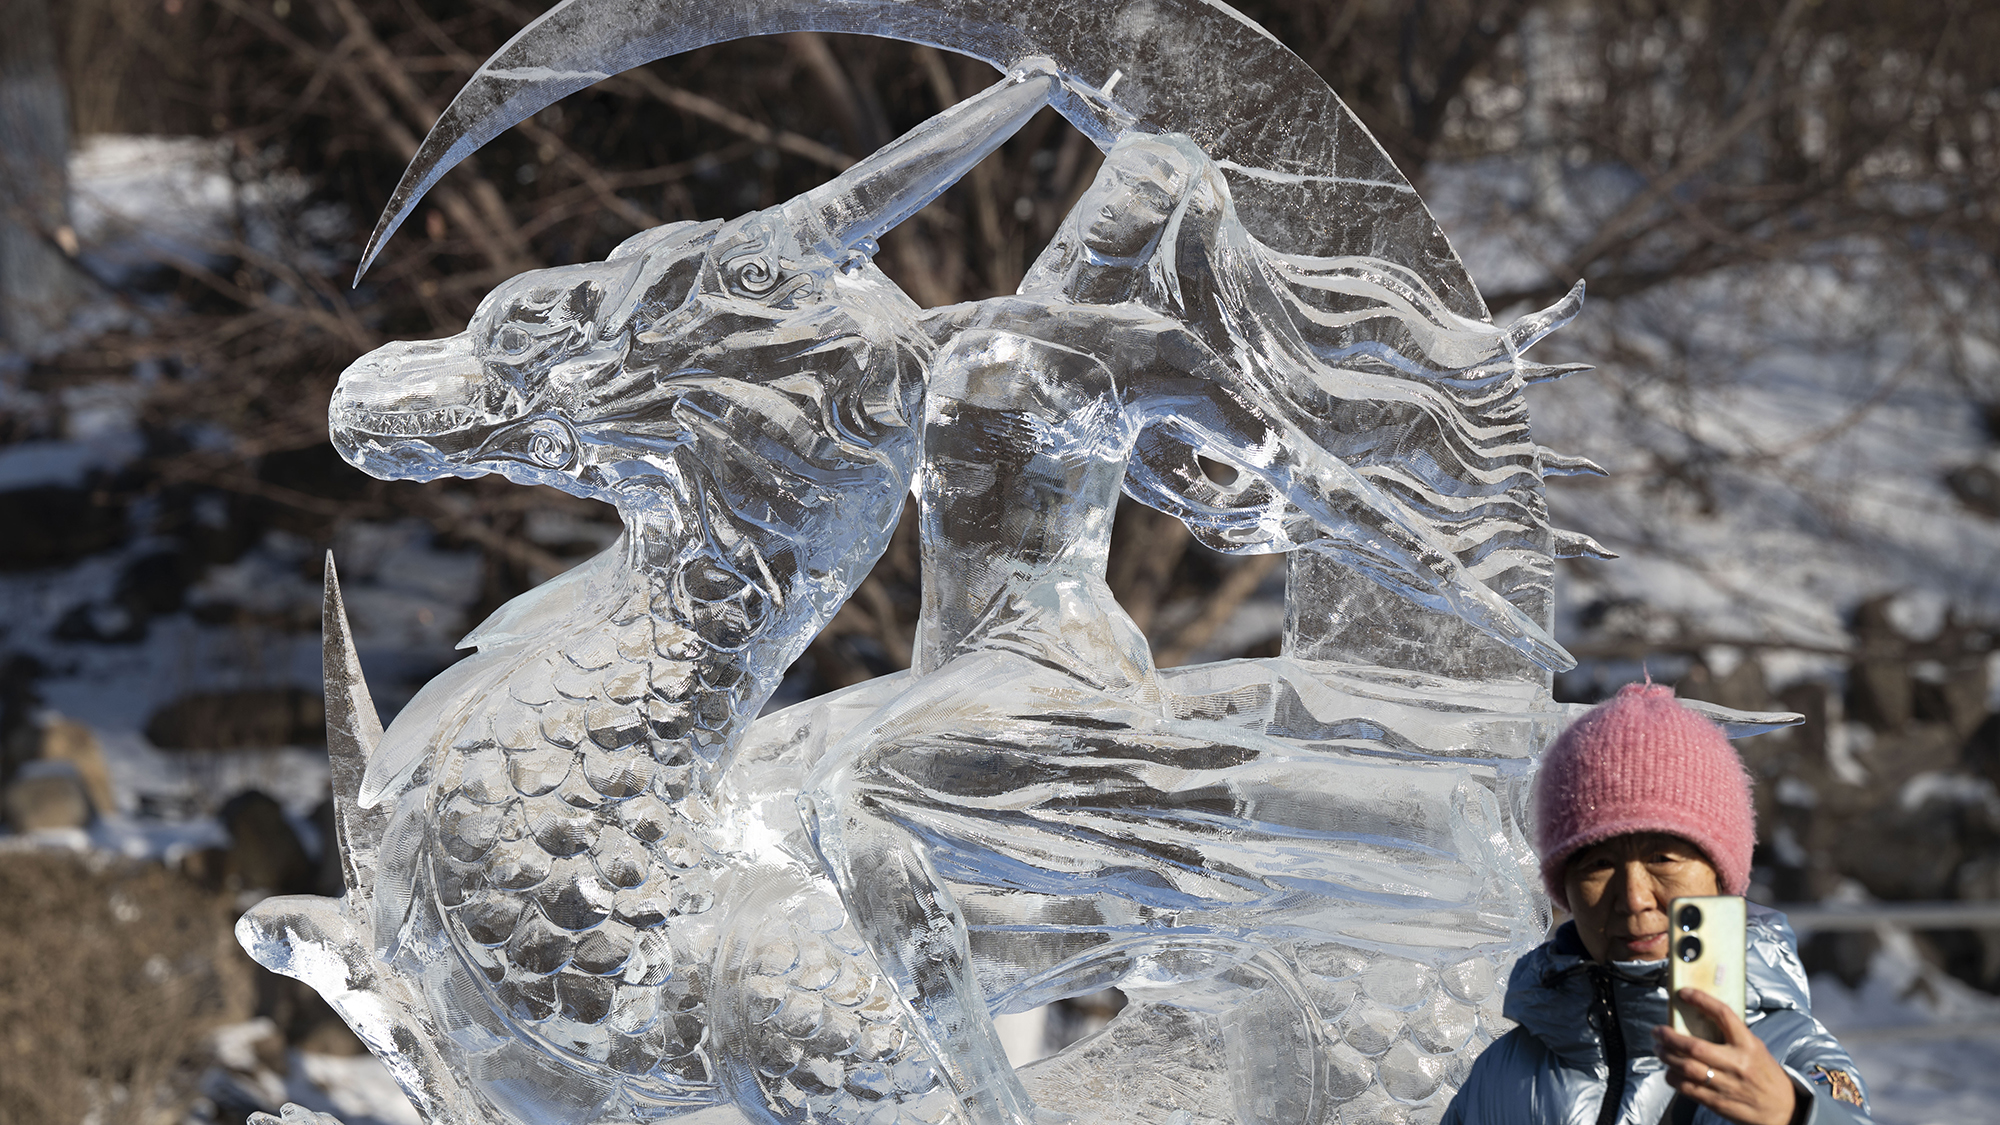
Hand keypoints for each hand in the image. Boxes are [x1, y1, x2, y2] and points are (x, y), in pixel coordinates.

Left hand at [1652, 988, 1799, 1124]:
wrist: (1785, 1109)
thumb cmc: (1766, 1075)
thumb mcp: (1755, 1049)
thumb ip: (1732, 1036)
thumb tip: (1701, 1018)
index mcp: (1748, 1045)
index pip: (1723, 1015)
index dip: (1702, 1001)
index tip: (1684, 993)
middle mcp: (1737, 1064)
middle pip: (1694, 1047)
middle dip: (1669, 1037)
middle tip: (1658, 1031)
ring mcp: (1727, 1085)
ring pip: (1687, 1068)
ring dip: (1666, 1056)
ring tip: (1659, 1049)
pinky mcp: (1719, 1103)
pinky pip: (1688, 1088)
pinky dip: (1673, 1078)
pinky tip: (1669, 1071)